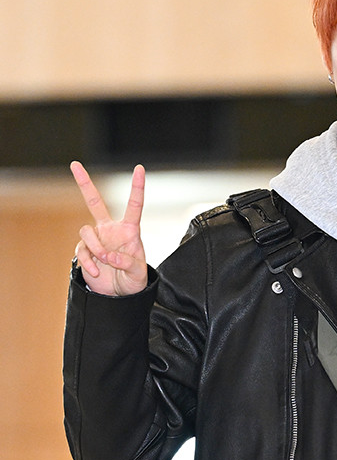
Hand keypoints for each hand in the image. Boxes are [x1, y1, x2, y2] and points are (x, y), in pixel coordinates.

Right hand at [71, 161, 147, 295]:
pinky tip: (97, 272)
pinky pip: (82, 251)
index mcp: (129, 230)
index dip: (137, 187)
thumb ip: (127, 263)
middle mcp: (110, 230)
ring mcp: (96, 239)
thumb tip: (109, 255)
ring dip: (95, 247)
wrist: (118, 295)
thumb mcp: (138, 274)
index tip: (139, 168)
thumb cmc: (134, 281)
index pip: (134, 205)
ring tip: (105, 261)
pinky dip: (88, 262)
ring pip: (86, 231)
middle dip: (84, 183)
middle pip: (94, 201)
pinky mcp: (85, 250)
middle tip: (74, 164)